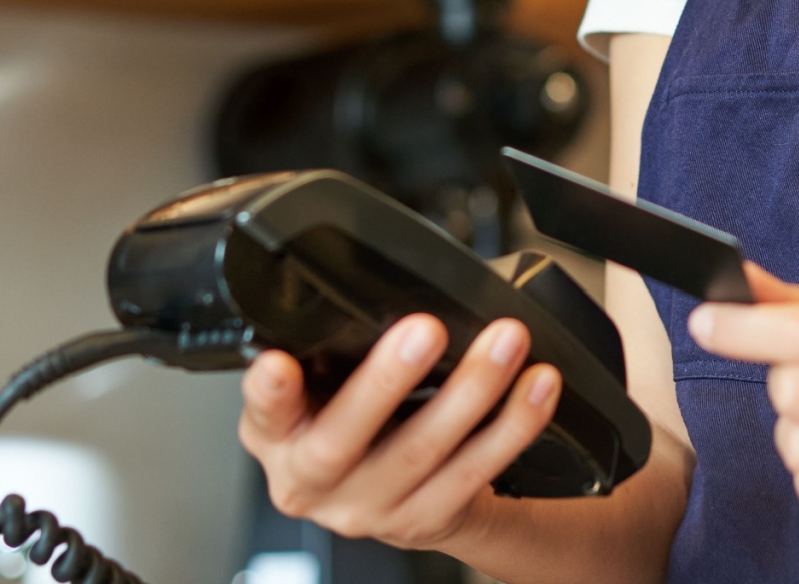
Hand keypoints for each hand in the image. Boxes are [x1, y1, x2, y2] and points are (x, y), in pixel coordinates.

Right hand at [238, 314, 564, 550]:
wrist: (402, 497)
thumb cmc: (358, 424)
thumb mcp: (321, 385)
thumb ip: (328, 347)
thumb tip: (378, 277)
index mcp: (277, 436)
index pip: (263, 413)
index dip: (267, 393)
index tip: (279, 364)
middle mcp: (314, 481)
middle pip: (342, 440)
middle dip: (386, 381)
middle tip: (424, 330)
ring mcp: (369, 508)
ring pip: (421, 454)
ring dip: (471, 393)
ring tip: (504, 343)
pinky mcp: (424, 520)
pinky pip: (474, 473)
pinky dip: (513, 427)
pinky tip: (535, 388)